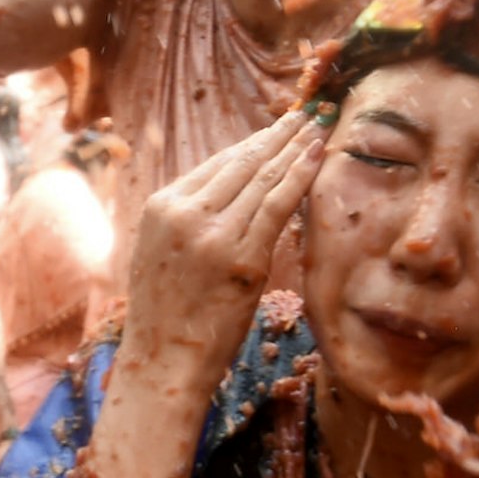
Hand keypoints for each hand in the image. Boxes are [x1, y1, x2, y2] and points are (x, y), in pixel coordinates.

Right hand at [120, 110, 326, 383]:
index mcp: (161, 207)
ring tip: (316, 126)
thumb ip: (187, 220)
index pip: (216, 165)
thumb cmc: (165, 317)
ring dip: (294, 147)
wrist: (162, 363)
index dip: (252, 144)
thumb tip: (228, 195)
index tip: (276, 129)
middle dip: (277, 135)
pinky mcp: (241, 258)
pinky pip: (277, 205)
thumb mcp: (161, 254)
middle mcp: (183, 213)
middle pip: (241, 163)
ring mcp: (213, 235)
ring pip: (262, 177)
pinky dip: (300, 175)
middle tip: (304, 114)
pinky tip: (317, 155)